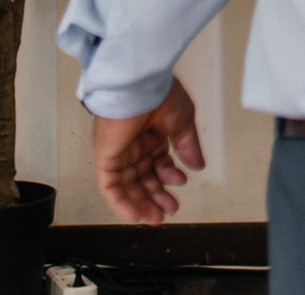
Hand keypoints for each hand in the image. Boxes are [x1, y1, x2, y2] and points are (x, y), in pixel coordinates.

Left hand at [91, 76, 204, 223]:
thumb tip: (198, 165)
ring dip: (142, 204)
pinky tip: (136, 215)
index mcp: (152, 133)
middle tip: (169, 209)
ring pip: (128, 186)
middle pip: (144, 178)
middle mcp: (134, 145)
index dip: (169, 176)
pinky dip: (122, 203)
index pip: (159, 162)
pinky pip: (110, 187)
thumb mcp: (184, 121)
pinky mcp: (106, 158)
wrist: (139, 87)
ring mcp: (119, 152)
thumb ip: (188, 146)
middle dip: (157, 195)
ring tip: (156, 218)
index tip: (181, 182)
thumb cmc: (159, 94)